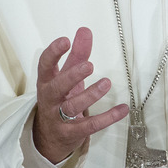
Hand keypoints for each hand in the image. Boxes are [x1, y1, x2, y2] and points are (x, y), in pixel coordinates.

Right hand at [32, 27, 128, 162]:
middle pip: (57, 88)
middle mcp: (50, 99)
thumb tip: (85, 30)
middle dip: (72, 76)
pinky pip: (90, 126)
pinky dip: (107, 118)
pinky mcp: (72, 133)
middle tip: (88, 65)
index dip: (53, 53)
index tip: (65, 40)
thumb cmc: (59, 98)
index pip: (44, 66)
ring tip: (106, 82)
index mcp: (46, 82)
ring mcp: (59, 118)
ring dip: (90, 95)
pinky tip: (122, 109)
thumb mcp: (66, 76)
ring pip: (72, 107)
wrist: (50, 137)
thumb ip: (76, 54)